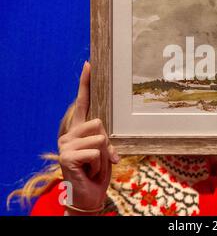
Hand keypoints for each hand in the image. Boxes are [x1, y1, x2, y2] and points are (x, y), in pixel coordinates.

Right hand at [58, 61, 118, 214]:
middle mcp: (70, 133)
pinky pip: (96, 153)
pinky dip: (99, 165)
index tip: (89, 64)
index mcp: (80, 129)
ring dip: (104, 157)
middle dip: (106, 143)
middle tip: (99, 159)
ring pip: (100, 139)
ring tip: (94, 166)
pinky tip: (89, 172)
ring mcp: (66, 144)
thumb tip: (105, 139)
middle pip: (99, 124)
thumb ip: (105, 139)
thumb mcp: (105, 152)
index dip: (85, 83)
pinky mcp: (66, 155)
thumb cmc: (98, 170)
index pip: (83, 102)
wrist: (89, 194)